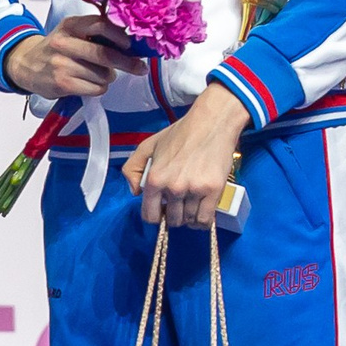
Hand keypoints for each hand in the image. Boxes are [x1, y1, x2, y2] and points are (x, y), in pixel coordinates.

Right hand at [5, 12, 145, 100]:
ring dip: (108, 77)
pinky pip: (96, 88)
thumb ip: (95, 33)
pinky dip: (99, 88)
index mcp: (70, 25)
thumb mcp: (71, 32)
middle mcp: (64, 42)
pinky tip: (90, 84)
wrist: (27, 65)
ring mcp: (62, 64)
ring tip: (98, 75)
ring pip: (103, 74)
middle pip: (104, 54)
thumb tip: (130, 44)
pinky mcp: (63, 83)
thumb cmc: (57, 49)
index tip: (130, 45)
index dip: (119, 36)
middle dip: (127, 62)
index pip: (100, 25)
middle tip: (139, 67)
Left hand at [124, 87, 249, 227]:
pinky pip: (206, 220)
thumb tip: (135, 192)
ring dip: (189, 217)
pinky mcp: (213, 190)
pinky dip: (202, 222)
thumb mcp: (148, 145)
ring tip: (191, 205)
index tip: (162, 211)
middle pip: (172, 220)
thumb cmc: (181, 133)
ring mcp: (194, 190)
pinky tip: (201, 213)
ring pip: (189, 221)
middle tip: (179, 204)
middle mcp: (173, 187)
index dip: (155, 216)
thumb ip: (133, 168)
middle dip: (174, 215)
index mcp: (155, 178)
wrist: (211, 122)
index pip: (150, 216)